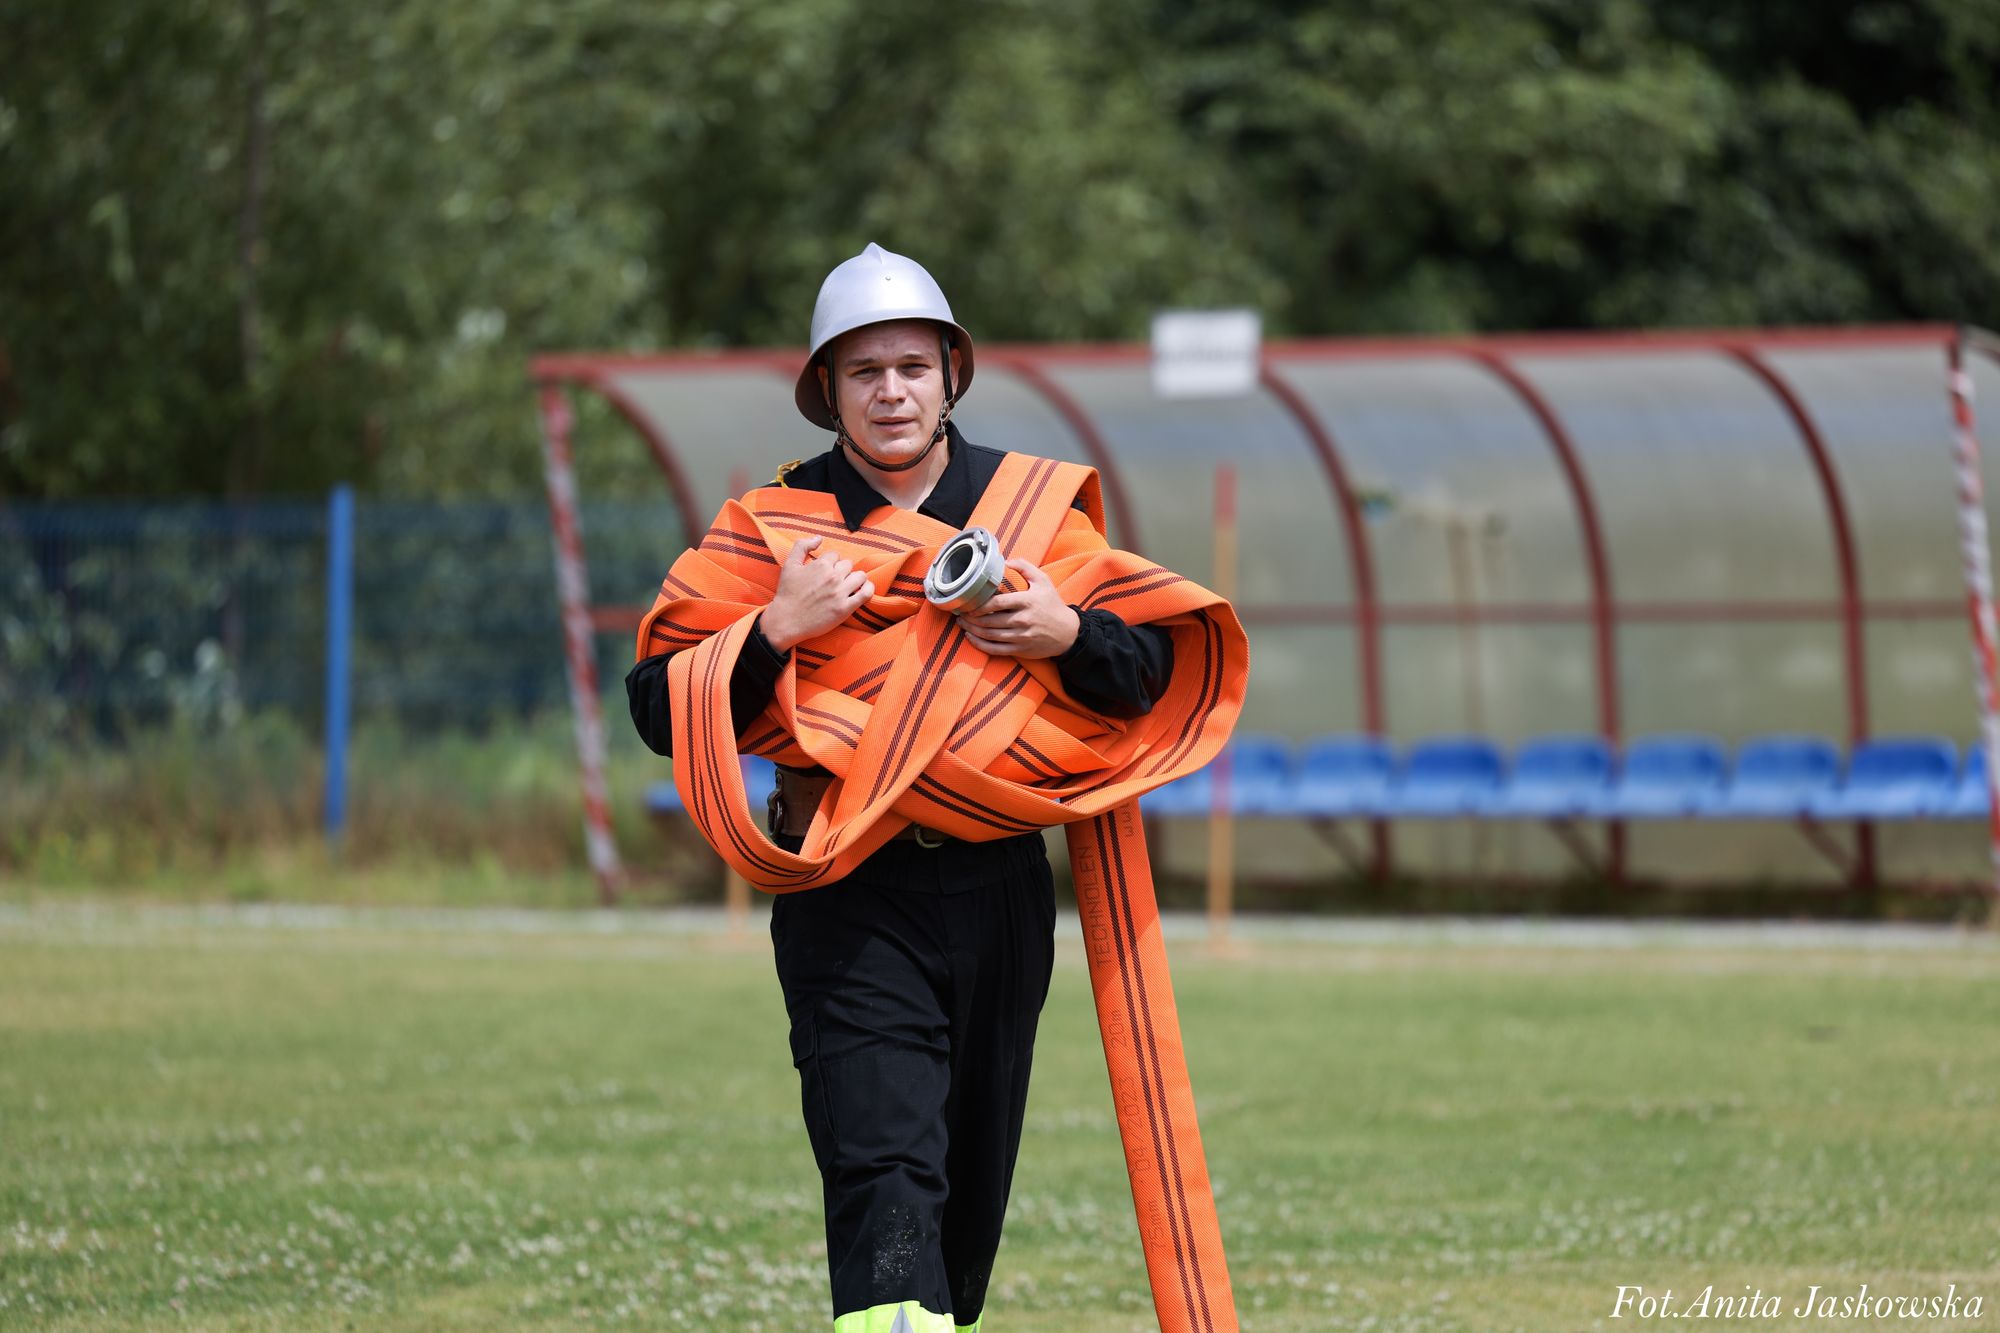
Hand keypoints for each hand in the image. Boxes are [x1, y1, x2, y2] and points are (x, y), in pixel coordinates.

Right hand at [760, 536, 873, 651]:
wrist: (787, 621)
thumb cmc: (787, 593)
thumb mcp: (789, 565)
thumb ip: (802, 546)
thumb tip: (819, 538)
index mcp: (820, 564)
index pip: (836, 555)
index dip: (830, 563)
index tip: (825, 572)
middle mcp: (832, 577)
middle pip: (849, 564)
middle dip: (842, 571)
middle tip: (834, 581)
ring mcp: (840, 592)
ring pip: (860, 576)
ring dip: (856, 579)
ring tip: (848, 585)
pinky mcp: (845, 608)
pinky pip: (866, 593)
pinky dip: (868, 589)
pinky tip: (863, 590)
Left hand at [959, 557, 1080, 657]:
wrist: (1068, 632)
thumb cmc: (1053, 604)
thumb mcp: (1043, 581)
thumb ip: (1025, 567)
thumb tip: (1006, 560)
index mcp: (1027, 601)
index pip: (997, 603)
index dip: (979, 604)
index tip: (969, 603)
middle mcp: (1023, 620)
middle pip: (989, 620)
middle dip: (971, 618)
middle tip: (960, 614)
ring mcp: (1021, 637)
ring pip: (990, 635)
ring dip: (972, 630)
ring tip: (962, 624)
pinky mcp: (1020, 650)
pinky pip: (995, 649)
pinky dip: (980, 645)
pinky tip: (971, 638)